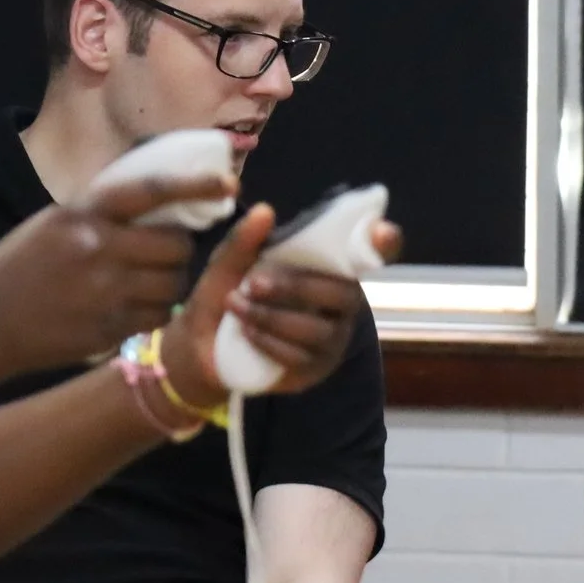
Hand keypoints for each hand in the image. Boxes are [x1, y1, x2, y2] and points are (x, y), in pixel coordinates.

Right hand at [0, 166, 232, 379]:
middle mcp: (97, 248)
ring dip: (169, 282)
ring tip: (143, 283)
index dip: (194, 185)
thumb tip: (162, 204)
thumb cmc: (20, 267)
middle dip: (177, 251)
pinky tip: (132, 308)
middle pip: (175, 246)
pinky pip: (159, 315)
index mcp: (82, 213)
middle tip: (162, 255)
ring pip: (173, 283)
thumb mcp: (55, 224)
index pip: (150, 191)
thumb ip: (103, 215)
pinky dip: (155, 311)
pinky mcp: (109, 327)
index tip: (229, 184)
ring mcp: (106, 291)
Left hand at [161, 208, 404, 409]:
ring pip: (318, 330)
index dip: (382, 245)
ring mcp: (332, 341)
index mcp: (328, 270)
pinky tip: (246, 332)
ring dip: (272, 317)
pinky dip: (269, 341)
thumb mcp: (228, 264)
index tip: (382, 231)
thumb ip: (245, 240)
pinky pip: (300, 357)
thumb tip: (266, 211)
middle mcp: (341, 305)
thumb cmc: (227, 297)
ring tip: (237, 306)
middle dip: (297, 288)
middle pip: (343, 295)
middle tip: (254, 284)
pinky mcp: (315, 371)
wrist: (201, 346)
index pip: (369, 256)